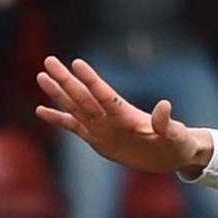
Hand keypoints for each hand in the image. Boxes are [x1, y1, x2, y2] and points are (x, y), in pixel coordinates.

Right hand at [34, 56, 212, 175]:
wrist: (171, 157)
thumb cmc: (177, 144)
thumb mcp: (176, 136)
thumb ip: (166, 123)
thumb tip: (165, 105)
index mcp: (127, 114)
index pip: (105, 94)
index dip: (91, 80)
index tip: (77, 63)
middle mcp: (111, 117)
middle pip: (84, 96)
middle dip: (66, 80)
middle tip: (49, 60)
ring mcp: (103, 127)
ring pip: (76, 107)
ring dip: (58, 94)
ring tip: (41, 76)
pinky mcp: (98, 140)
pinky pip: (74, 127)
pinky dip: (58, 120)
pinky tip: (41, 110)